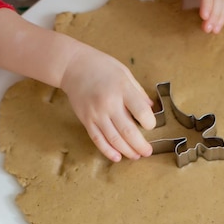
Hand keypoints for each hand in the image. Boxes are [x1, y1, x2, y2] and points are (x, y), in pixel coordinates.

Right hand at [60, 43, 155, 162]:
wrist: (73, 66)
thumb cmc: (102, 67)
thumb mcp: (125, 73)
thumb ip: (138, 92)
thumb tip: (151, 109)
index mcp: (122, 89)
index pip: (141, 112)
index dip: (150, 123)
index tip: (151, 126)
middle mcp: (109, 103)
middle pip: (128, 131)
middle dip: (140, 145)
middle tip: (147, 152)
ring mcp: (96, 114)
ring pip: (113, 139)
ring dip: (127, 151)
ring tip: (135, 156)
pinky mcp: (86, 120)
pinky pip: (98, 140)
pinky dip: (108, 151)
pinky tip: (117, 157)